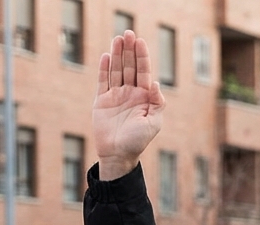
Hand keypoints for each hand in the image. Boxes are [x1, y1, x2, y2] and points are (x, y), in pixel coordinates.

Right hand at [92, 30, 164, 180]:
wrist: (118, 155)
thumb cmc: (138, 141)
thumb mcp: (154, 123)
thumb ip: (157, 103)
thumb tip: (156, 83)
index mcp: (144, 97)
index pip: (143, 71)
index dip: (141, 56)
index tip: (139, 41)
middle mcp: (130, 93)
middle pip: (129, 66)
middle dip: (129, 50)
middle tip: (128, 33)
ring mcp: (115, 96)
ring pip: (116, 70)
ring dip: (116, 54)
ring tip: (117, 39)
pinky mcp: (101, 101)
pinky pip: (102, 81)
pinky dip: (104, 69)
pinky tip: (105, 56)